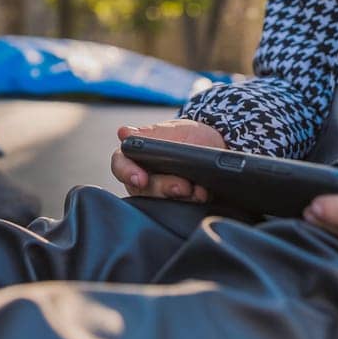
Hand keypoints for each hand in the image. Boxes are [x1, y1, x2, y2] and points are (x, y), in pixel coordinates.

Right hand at [110, 118, 225, 202]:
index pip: (120, 165)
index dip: (127, 172)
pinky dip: (192, 201)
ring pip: (161, 202)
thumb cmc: (187, 136)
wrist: (216, 145)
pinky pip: (180, 208)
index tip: (141, 178)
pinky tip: (202, 194)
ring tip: (197, 190)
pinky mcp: (178, 204)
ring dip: (179, 197)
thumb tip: (123, 133)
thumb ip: (150, 135)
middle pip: (142, 189)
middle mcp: (144, 178)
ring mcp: (161, 193)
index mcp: (135, 157)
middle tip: (182, 186)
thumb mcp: (172, 130)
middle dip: (163, 188)